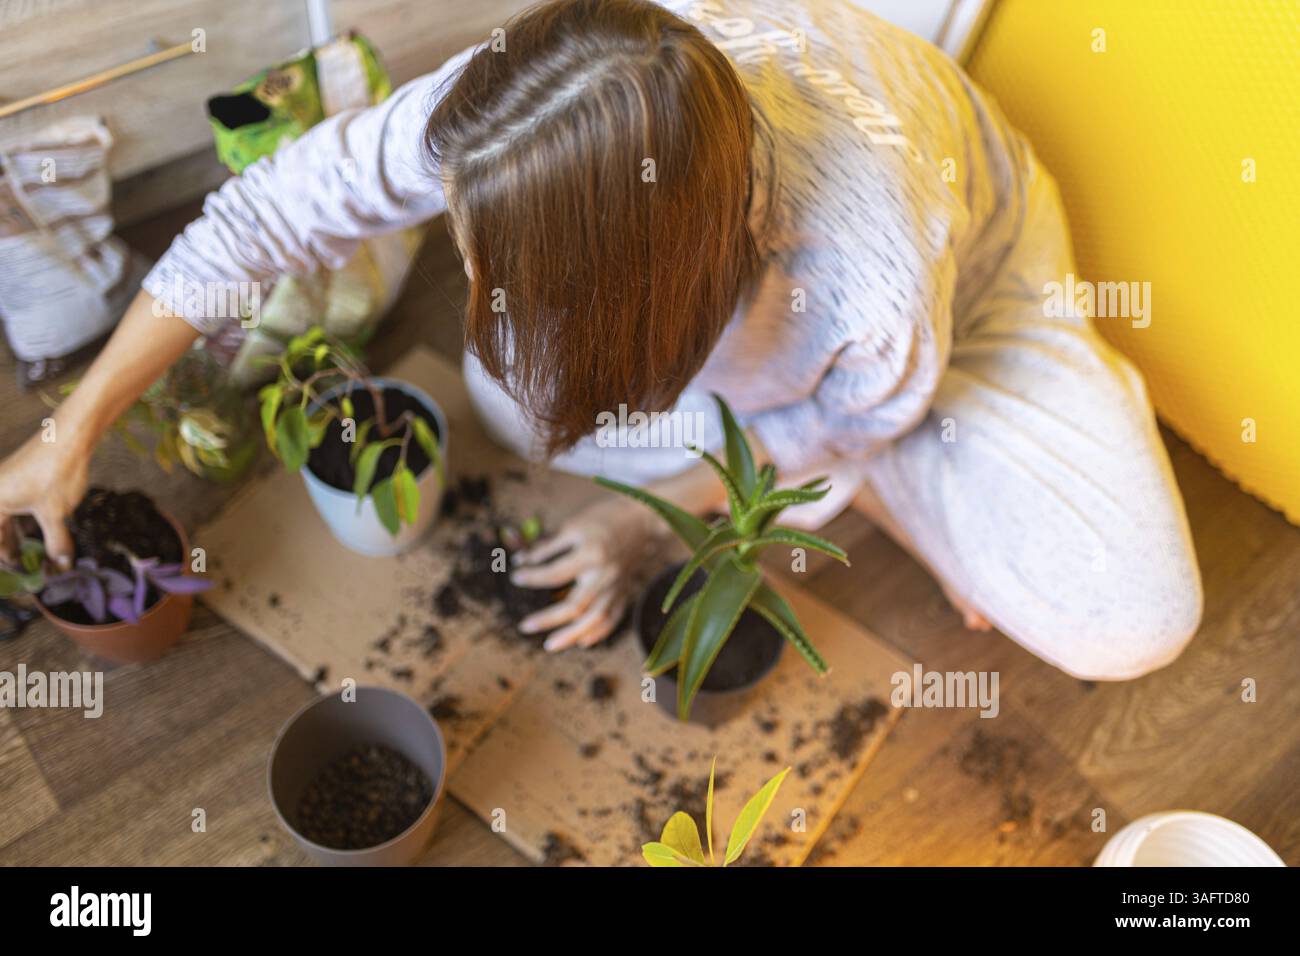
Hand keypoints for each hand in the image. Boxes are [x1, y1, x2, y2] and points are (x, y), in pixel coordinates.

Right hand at [0, 430, 88, 569]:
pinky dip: (24, 520)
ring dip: (16, 534)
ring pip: (6, 517)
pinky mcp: (20, 479)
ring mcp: (6, 484)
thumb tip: (61, 565)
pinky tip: (38, 529)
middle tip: (22, 564)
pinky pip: (15, 505)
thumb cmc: (55, 474)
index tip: (19, 570)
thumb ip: (57, 541)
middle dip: (8, 546)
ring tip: (28, 551)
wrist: (68, 438)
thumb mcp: (56, 513)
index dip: (5, 556)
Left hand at [510, 496, 663, 650]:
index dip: (532, 577)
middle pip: (575, 606)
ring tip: (550, 645)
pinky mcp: (624, 591)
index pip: (555, 574)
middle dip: (548, 619)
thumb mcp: (574, 525)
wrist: (643, 519)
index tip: (516, 577)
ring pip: (595, 619)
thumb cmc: (604, 518)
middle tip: (524, 626)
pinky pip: (613, 618)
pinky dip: (598, 632)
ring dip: (571, 635)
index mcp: (591, 554)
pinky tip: (581, 642)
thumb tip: (521, 561)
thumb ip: (549, 547)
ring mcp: (617, 586)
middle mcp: (605, 575)